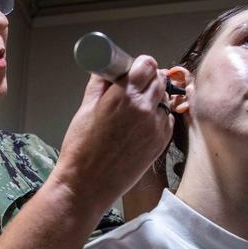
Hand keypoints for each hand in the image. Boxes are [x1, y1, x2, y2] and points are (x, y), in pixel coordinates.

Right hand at [51, 55, 173, 210]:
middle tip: (133, 87)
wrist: (88, 184)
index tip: (133, 68)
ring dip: (153, 98)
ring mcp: (155, 127)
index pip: (147, 64)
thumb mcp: (85, 108)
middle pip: (159, 79)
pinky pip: (165, 119)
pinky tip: (139, 125)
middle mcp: (145, 109)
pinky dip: (157, 116)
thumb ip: (100, 83)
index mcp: (124, 96)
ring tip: (134, 109)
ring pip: (164, 99)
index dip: (140, 64)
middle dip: (147, 78)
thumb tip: (108, 69)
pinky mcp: (161, 142)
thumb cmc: (81, 148)